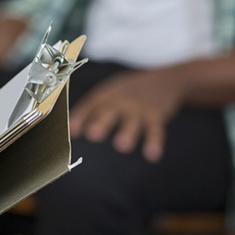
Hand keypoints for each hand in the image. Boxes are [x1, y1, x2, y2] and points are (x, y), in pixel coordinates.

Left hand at [69, 69, 184, 162]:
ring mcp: (138, 107)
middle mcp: (120, 99)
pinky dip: (154, 142)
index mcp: (105, 94)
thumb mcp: (108, 95)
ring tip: (122, 146)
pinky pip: (156, 129)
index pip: (89, 104)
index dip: (80, 117)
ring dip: (127, 132)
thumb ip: (90, 112)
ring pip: (132, 120)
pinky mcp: (157, 115)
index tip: (71, 130)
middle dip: (101, 122)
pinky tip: (152, 155)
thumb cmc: (128, 92)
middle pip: (109, 110)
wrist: (163, 80)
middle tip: (93, 134)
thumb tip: (71, 130)